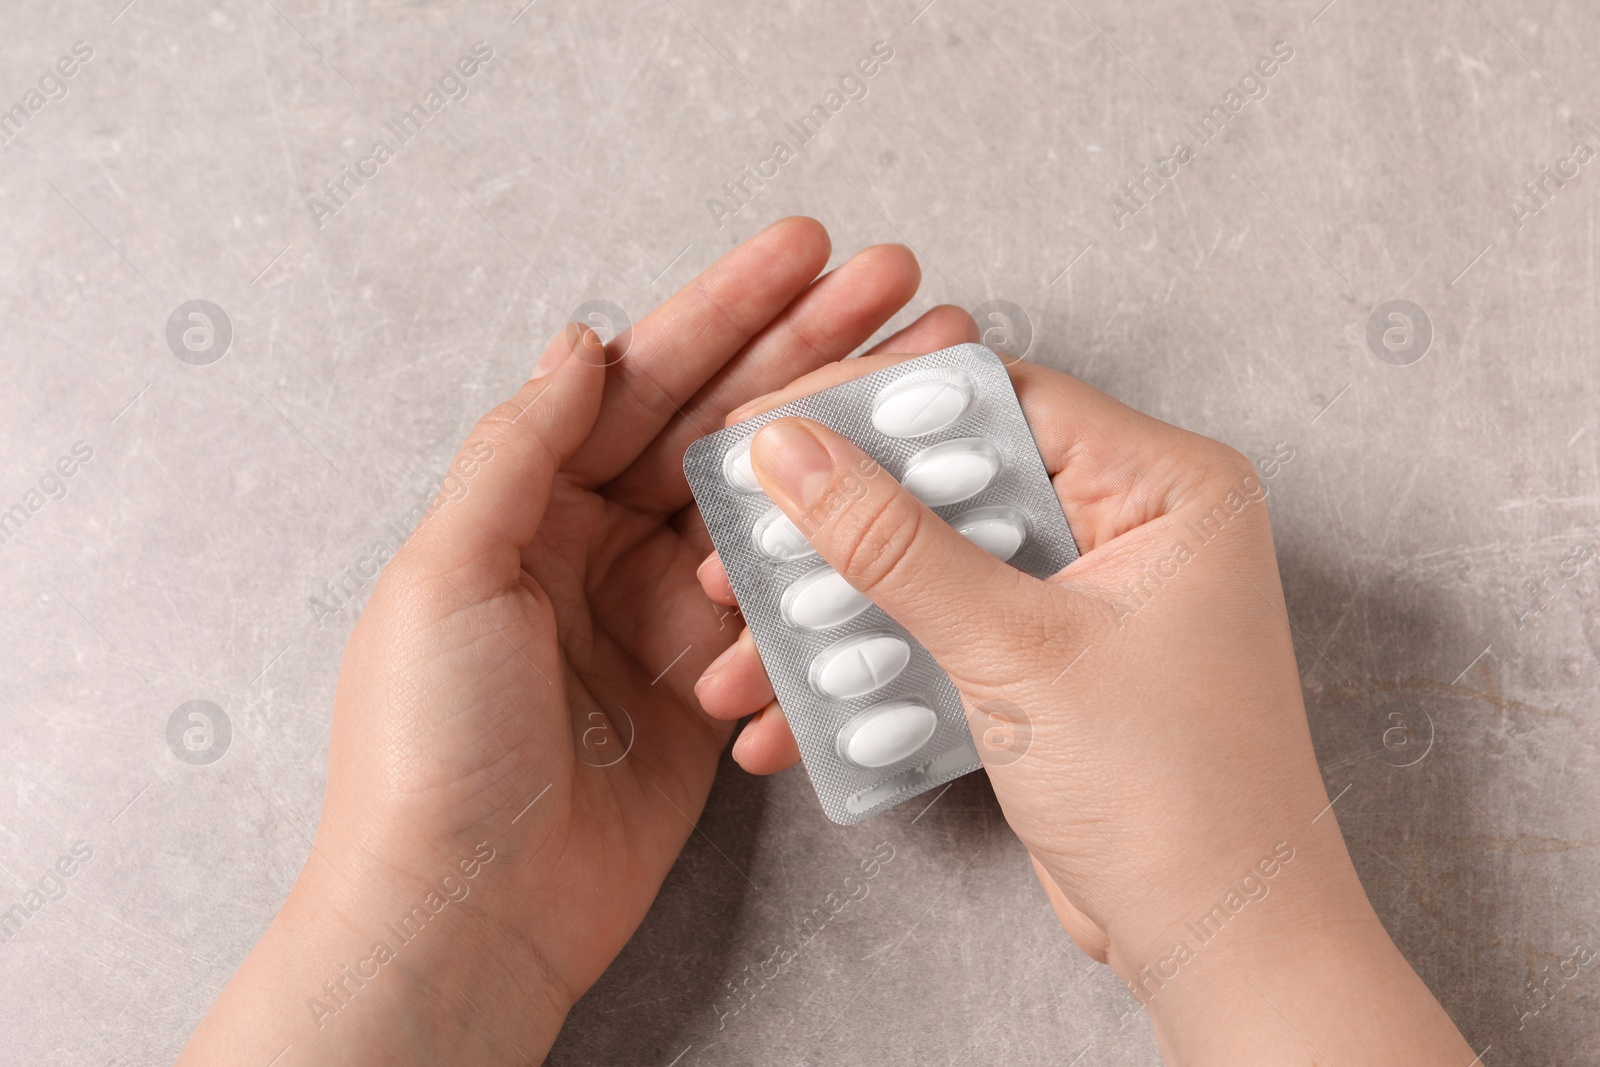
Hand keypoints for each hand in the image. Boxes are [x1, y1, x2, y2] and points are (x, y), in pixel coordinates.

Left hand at [178, 218, 980, 1064]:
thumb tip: (584, 341)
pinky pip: (780, 601)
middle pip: (719, 424)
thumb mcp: (450, 571)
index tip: (804, 253)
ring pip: (764, 502)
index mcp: (530, 502)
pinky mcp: (707, 682)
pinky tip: (893, 500)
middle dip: (806, 349)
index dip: (726, 311)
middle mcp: (597, 544)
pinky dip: (833, 554)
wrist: (469, 909)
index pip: (643, 380)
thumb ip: (521, 448)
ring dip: (839, 439)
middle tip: (894, 283)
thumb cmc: (430, 744)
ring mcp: (659, 612)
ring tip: (920, 374)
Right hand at [695, 354, 1475, 1063]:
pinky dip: (871, 668)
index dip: (870, 408)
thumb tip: (793, 451)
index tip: (766, 428)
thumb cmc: (1172, 794)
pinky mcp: (1049, 662)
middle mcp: (1130, 523)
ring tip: (735, 651)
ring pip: (932, 566)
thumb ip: (895, 545)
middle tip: (736, 546)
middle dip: (833, 530)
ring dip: (833, 614)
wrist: (1218, 944)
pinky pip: (942, 634)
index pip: (995, 402)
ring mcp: (1086, 596)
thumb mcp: (1015, 652)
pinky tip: (785, 714)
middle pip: (950, 483)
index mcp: (1163, 483)